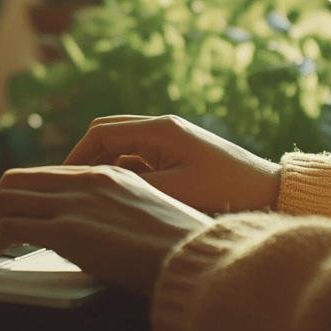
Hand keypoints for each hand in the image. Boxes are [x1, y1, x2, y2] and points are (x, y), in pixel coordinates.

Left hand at [0, 165, 212, 294]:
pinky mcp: (69, 229)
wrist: (195, 259)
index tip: (5, 222)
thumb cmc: (178, 249)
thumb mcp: (143, 218)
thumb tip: (89, 235)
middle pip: (15, 181)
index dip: (16, 198)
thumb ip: (113, 214)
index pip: (44, 175)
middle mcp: (87, 180)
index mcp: (106, 174)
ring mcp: (76, 202)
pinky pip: (9, 229)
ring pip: (5, 199)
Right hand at [63, 115, 281, 212]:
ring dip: (103, 171)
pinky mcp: (178, 156)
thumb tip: (94, 192)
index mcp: (159, 130)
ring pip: (121, 150)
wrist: (272, 193)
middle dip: (84, 162)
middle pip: (106, 137)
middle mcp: (162, 129)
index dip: (74, 157)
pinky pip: (139, 161)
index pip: (100, 134)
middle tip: (65, 191)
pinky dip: (124, 177)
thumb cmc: (227, 192)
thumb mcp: (175, 192)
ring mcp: (171, 142)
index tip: (58, 182)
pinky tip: (118, 202)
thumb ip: (133, 187)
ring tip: (87, 200)